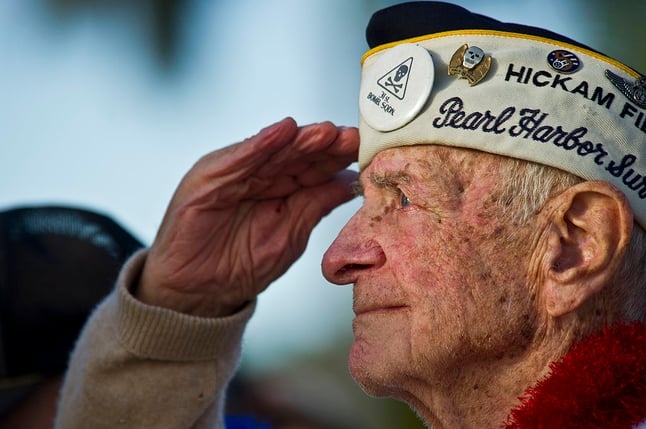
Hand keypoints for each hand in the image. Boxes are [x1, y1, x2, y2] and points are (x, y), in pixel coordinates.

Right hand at [136, 118, 358, 316]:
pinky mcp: (208, 180)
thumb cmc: (242, 265)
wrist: (197, 291)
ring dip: (300, 140)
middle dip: (324, 145)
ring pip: (272, 152)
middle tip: (351, 136)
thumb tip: (351, 183)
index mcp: (281, 189)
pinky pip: (238, 159)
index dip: (338, 157)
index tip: (364, 148)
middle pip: (297, 154)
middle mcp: (259, 176)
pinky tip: (283, 132)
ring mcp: (234, 175)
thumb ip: (316, 205)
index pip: (314, 167)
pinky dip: (260, 145)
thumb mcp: (290, 234)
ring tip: (326, 132)